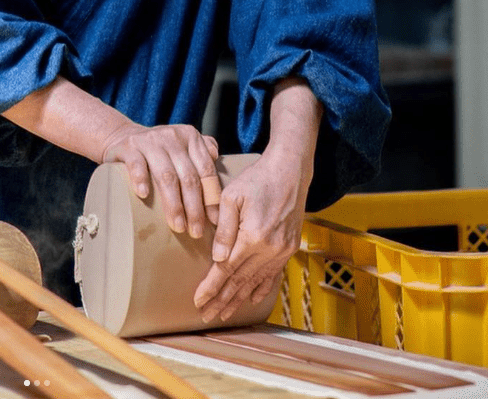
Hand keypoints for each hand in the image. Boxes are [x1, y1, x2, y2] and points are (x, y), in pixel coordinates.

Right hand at [101, 122, 219, 237]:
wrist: (124, 136)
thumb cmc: (160, 150)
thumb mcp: (183, 145)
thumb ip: (202, 149)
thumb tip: (216, 157)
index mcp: (190, 136)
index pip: (206, 169)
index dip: (211, 197)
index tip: (214, 221)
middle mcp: (171, 136)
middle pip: (188, 176)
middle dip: (194, 207)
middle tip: (195, 232)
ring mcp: (149, 141)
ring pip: (166, 175)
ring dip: (174, 203)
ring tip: (178, 226)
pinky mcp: (128, 147)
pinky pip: (136, 163)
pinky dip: (140, 179)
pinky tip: (144, 195)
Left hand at [192, 146, 308, 322]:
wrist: (289, 171)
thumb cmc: (256, 179)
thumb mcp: (232, 196)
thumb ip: (225, 228)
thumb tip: (218, 258)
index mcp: (254, 236)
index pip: (227, 270)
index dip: (211, 287)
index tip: (198, 301)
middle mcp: (270, 249)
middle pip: (240, 281)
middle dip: (222, 300)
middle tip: (206, 315)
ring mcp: (282, 251)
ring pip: (256, 282)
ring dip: (239, 299)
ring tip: (224, 314)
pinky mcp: (289, 248)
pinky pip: (273, 275)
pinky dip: (261, 289)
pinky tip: (250, 299)